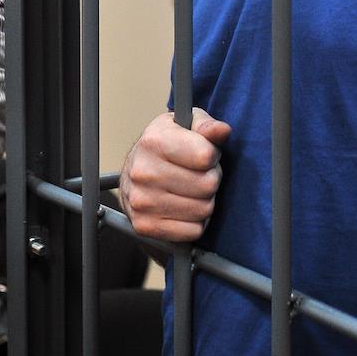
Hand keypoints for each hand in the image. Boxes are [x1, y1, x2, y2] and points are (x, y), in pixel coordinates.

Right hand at [119, 108, 231, 242]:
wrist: (133, 172)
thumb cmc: (166, 145)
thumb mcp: (186, 124)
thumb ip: (207, 126)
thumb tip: (223, 131)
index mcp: (154, 141)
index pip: (206, 156)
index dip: (212, 155)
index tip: (204, 154)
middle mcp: (143, 172)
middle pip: (208, 184)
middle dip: (210, 178)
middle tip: (199, 174)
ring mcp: (141, 202)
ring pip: (203, 210)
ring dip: (204, 201)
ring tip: (191, 189)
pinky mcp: (144, 226)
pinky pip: (193, 231)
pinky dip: (195, 222)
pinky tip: (184, 207)